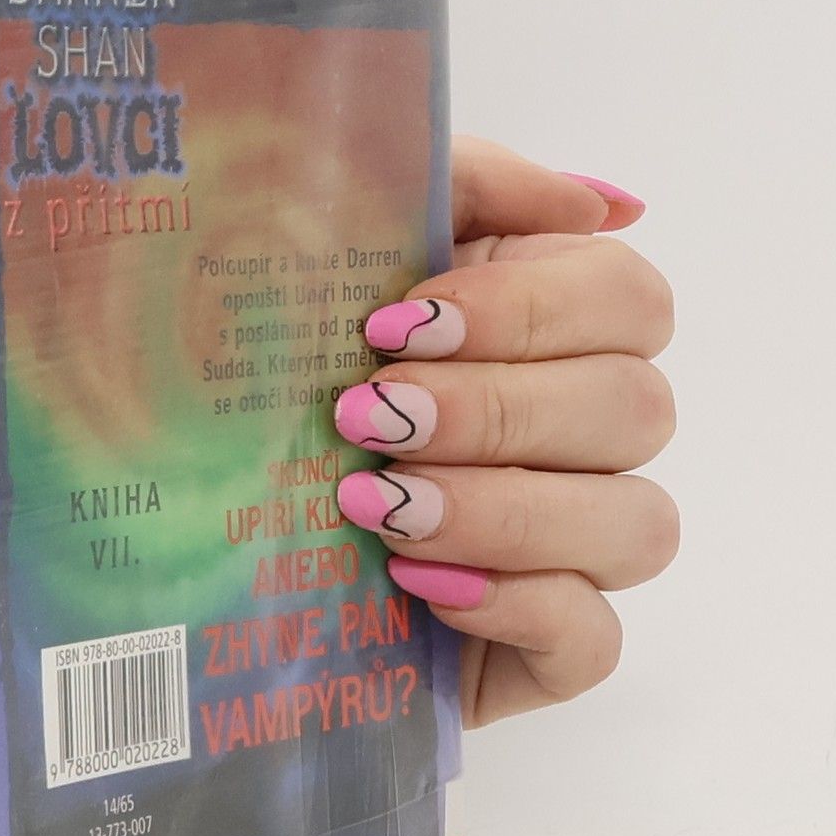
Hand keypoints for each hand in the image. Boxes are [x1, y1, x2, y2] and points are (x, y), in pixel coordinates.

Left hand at [333, 138, 677, 726]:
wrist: (198, 527)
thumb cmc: (277, 369)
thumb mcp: (345, 245)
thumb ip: (468, 186)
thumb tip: (603, 201)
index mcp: (552, 327)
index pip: (631, 300)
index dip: (536, 308)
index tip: (402, 320)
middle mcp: (585, 435)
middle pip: (637, 409)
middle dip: (497, 411)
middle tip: (369, 416)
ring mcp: (579, 548)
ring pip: (638, 523)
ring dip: (507, 509)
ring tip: (379, 506)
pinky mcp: (549, 650)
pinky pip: (594, 637)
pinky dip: (516, 604)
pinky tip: (420, 581)